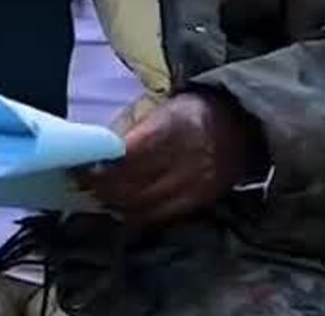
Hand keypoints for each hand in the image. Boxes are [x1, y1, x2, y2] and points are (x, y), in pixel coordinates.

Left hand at [74, 92, 259, 227]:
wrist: (243, 128)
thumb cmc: (194, 112)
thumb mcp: (165, 107)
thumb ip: (134, 129)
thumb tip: (99, 150)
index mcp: (173, 127)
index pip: (128, 155)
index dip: (101, 165)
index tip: (80, 166)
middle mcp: (184, 158)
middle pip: (132, 183)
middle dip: (101, 187)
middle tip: (81, 183)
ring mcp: (194, 183)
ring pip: (143, 204)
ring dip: (114, 203)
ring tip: (97, 195)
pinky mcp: (199, 201)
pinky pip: (160, 216)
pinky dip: (136, 215)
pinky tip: (122, 207)